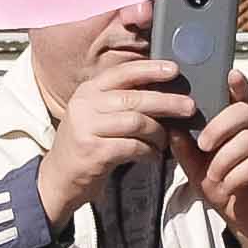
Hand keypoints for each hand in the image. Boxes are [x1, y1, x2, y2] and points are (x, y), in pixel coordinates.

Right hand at [36, 54, 184, 227]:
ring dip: (159, 132)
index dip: (150, 69)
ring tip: (166, 140)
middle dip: (167, 102)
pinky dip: (149, 151)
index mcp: (88, 91)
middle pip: (135, 98)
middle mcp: (85, 105)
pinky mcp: (93, 152)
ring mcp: (87, 128)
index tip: (174, 70)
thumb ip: (120, 101)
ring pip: (137, 122)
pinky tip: (153, 155)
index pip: (123, 73)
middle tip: (189, 107)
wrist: (58, 178)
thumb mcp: (95, 115)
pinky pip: (133, 146)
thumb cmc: (86, 144)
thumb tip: (161, 89)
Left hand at [186, 97, 247, 247]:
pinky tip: (228, 185)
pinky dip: (236, 175)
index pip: (242, 97)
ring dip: (225, 159)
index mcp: (240, 124)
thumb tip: (172, 129)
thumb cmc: (225, 187)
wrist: (246, 221)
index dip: (238, 85)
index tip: (231, 74)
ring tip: (215, 175)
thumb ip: (186, 149)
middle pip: (245, 112)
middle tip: (203, 145)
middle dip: (219, 127)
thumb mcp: (198, 169)